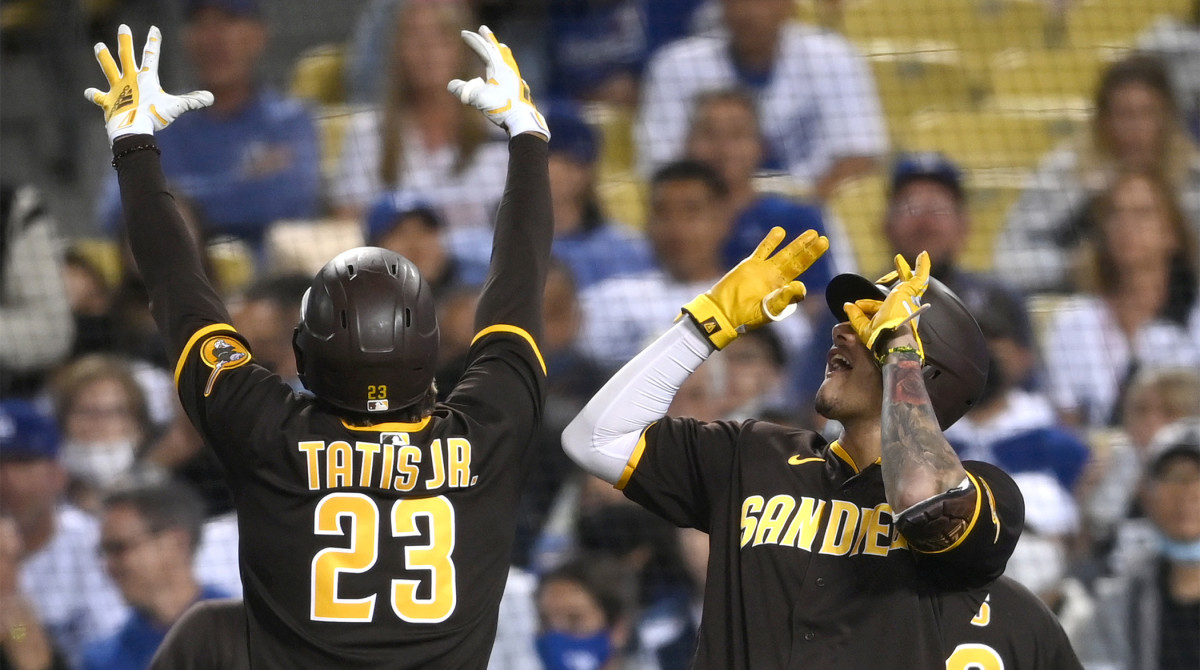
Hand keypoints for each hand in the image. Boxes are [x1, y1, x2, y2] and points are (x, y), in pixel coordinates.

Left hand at [84, 24, 212, 144]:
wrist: (132, 128)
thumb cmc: (154, 117)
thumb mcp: (176, 107)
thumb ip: (192, 101)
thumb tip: (210, 98)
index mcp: (146, 78)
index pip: (151, 55)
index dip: (153, 41)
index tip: (153, 29)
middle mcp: (129, 79)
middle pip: (126, 55)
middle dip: (125, 41)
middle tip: (123, 27)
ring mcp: (117, 89)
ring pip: (109, 68)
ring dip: (103, 57)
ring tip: (98, 45)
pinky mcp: (108, 102)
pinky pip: (98, 97)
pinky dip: (93, 95)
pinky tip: (88, 92)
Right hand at [447, 25, 548, 138]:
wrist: (522, 121)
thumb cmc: (501, 107)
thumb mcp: (478, 98)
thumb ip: (463, 90)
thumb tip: (451, 85)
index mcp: (499, 68)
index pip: (485, 50)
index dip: (474, 41)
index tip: (464, 33)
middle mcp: (509, 71)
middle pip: (498, 51)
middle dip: (490, 40)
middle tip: (484, 29)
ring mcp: (516, 79)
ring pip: (508, 60)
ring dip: (501, 51)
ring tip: (501, 46)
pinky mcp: (519, 90)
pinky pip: (512, 72)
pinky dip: (507, 66)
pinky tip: (509, 73)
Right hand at [682, 227, 828, 348]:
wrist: (723, 311)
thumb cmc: (745, 316)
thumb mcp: (768, 310)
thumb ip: (784, 298)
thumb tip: (801, 285)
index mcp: (782, 292)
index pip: (799, 284)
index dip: (802, 286)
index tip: (800, 284)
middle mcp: (776, 279)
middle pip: (798, 262)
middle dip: (811, 252)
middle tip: (824, 240)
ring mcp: (765, 270)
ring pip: (785, 253)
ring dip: (798, 244)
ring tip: (812, 233)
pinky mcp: (751, 264)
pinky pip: (764, 250)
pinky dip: (771, 241)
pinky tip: (780, 231)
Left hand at [844, 251, 930, 359]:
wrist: (890, 339)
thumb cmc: (880, 337)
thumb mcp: (863, 326)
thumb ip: (856, 315)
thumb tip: (847, 305)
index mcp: (892, 316)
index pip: (878, 305)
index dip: (866, 305)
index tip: (856, 305)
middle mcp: (902, 307)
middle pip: (901, 288)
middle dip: (899, 276)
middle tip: (898, 264)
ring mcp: (907, 299)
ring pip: (913, 281)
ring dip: (909, 268)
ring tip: (915, 257)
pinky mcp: (908, 291)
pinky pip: (919, 276)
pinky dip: (922, 266)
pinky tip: (923, 254)